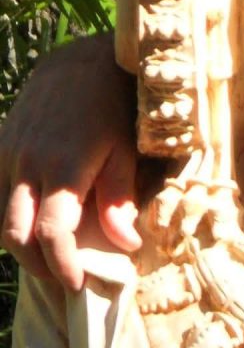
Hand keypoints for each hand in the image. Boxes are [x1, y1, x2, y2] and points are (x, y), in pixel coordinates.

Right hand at [0, 33, 140, 289]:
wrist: (80, 63)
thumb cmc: (114, 107)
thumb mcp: (126, 149)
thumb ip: (120, 198)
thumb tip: (126, 245)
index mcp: (65, 167)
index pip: (53, 233)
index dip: (63, 265)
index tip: (78, 284)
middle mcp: (28, 164)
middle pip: (18, 235)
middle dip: (39, 265)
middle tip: (64, 277)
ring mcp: (7, 155)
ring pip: (0, 220)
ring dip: (22, 246)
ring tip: (51, 258)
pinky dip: (10, 218)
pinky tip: (33, 225)